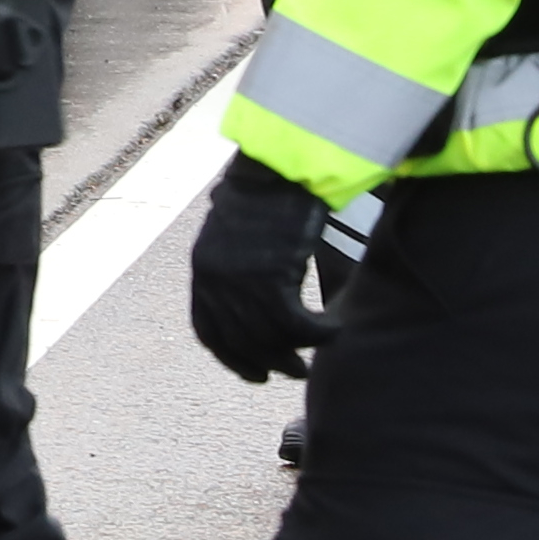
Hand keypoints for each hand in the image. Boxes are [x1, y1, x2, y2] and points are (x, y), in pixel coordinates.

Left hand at [188, 156, 338, 385]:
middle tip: (293, 372)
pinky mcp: (271, 276)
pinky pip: (295, 325)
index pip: (208, 330)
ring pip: (268, 338)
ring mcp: (240, 279)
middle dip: (267, 363)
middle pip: (239, 341)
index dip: (231, 357)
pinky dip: (317, 334)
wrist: (280, 167)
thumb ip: (238, 267)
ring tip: (315, 357)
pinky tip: (335, 330)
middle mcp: (215, 279)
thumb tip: (253, 299)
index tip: (253, 373)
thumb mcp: (240, 235)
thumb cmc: (269, 194)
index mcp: (203, 269)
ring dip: (294, 355)